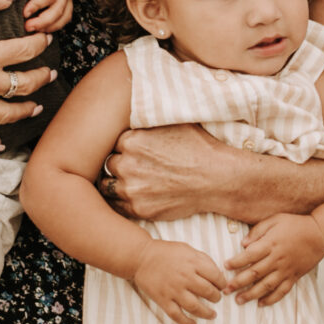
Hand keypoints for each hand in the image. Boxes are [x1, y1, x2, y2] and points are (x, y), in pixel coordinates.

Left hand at [23, 0, 83, 31]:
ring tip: (35, 32)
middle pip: (58, 11)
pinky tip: (46, 30)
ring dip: (50, 26)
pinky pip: (67, 15)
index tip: (25, 12)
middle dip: (43, 22)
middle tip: (28, 27)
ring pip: (64, 16)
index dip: (37, 5)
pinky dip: (57, 25)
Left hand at [103, 123, 236, 223]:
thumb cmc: (199, 148)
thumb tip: (134, 114)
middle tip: (132, 167)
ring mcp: (130, 188)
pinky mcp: (138, 208)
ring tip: (129, 183)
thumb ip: (148, 123)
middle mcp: (126, 164)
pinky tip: (133, 196)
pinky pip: (117, 206)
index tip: (130, 152)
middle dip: (118, 165)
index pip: (112, 143)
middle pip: (108, 164)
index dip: (122, 148)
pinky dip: (121, 202)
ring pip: (107, 186)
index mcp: (131, 140)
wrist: (217, 178)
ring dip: (115, 184)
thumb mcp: (173, 123)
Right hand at [134, 240, 228, 323]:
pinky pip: (177, 315)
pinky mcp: (163, 300)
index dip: (222, 283)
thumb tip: (217, 273)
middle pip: (208, 292)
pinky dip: (187, 322)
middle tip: (216, 299)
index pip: (216, 276)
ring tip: (212, 315)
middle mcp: (185, 277)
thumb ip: (202, 259)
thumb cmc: (166, 252)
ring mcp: (173, 290)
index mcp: (193, 262)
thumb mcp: (187, 249)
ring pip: (195, 307)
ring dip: (207, 313)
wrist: (141, 257)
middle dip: (216, 298)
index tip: (221, 286)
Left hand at [229, 214, 323, 305]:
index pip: (250, 255)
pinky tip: (260, 304)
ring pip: (267, 285)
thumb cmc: (295, 224)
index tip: (225, 266)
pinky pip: (282, 291)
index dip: (236, 262)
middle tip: (225, 290)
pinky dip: (271, 299)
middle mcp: (278, 259)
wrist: (320, 234)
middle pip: (255, 273)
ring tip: (239, 301)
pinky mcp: (294, 276)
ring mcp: (286, 269)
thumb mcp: (275, 220)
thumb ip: (258, 230)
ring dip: (251, 295)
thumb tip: (243, 244)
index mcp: (271, 243)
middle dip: (238, 283)